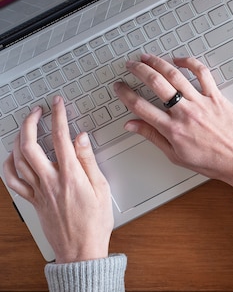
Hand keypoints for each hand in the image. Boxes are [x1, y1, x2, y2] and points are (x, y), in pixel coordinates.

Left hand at [2, 96, 112, 262]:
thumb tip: (81, 138)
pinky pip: (13, 181)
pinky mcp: (33, 200)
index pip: (61, 138)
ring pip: (18, 160)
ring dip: (19, 139)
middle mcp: (50, 182)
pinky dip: (8, 165)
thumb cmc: (95, 222)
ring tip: (26, 127)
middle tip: (38, 111)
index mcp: (71, 177)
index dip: (58, 116)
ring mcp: (38, 191)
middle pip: (30, 146)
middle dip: (31, 123)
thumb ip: (89, 161)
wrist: (81, 249)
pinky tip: (12, 156)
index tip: (58, 104)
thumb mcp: (102, 188)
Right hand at [114, 54, 232, 188]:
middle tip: (131, 65)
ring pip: (175, 75)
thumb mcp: (176, 156)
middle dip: (138, 70)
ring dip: (158, 62)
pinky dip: (190, 62)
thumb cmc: (213, 162)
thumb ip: (153, 137)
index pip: (140, 106)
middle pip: (155, 83)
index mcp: (172, 130)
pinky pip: (202, 74)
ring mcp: (201, 102)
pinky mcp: (217, 97)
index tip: (119, 87)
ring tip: (147, 57)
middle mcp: (185, 113)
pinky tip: (179, 59)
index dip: (125, 94)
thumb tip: (132, 126)